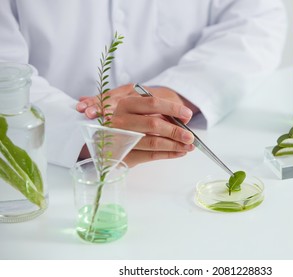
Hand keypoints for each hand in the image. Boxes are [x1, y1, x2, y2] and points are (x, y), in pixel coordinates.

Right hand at [77, 85, 196, 166]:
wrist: (100, 136)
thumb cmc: (124, 119)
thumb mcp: (136, 107)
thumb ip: (156, 110)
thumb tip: (183, 118)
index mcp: (124, 103)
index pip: (152, 103)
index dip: (173, 108)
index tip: (188, 114)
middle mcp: (120, 120)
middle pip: (153, 125)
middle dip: (176, 131)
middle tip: (191, 136)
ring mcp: (120, 139)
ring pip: (152, 142)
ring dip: (174, 146)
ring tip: (189, 146)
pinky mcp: (123, 155)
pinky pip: (149, 156)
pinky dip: (167, 155)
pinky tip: (179, 153)